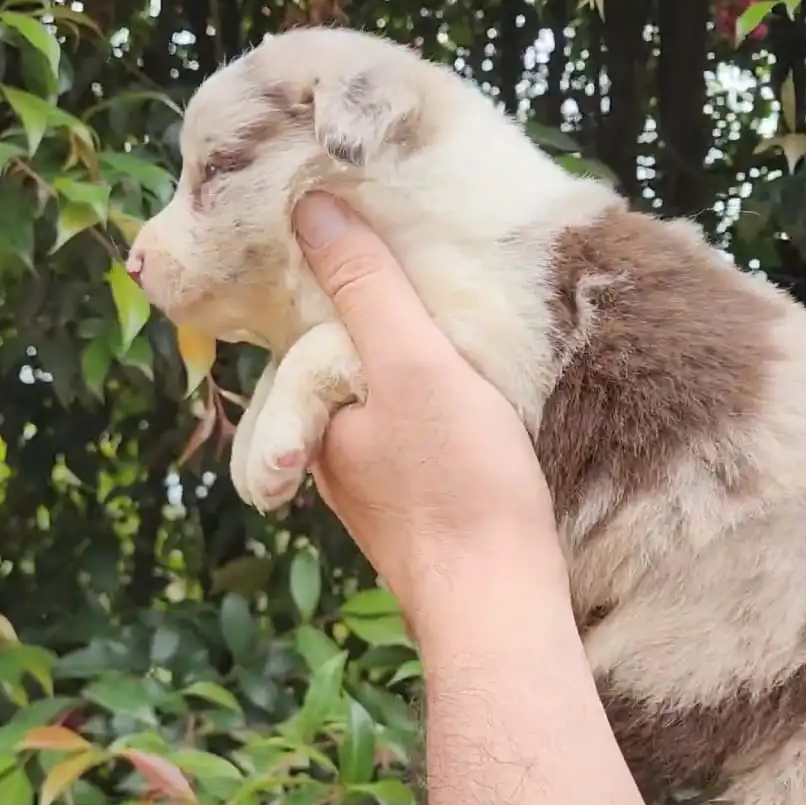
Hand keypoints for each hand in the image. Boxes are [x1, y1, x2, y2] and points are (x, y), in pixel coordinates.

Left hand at [291, 192, 563, 629]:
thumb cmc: (456, 481)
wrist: (497, 599)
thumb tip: (310, 205)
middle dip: (370, 310)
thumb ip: (364, 288)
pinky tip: (467, 385)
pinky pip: (408, 426)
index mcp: (309, 405)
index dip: (336, 267)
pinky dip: (428, 395)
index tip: (369, 220)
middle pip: (342, 354)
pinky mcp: (411, 499)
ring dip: (403, 354)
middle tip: (420, 255)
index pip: (308, 315)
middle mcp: (326, 445)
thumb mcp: (412, 365)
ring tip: (450, 310)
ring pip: (377, 392)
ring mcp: (367, 478)